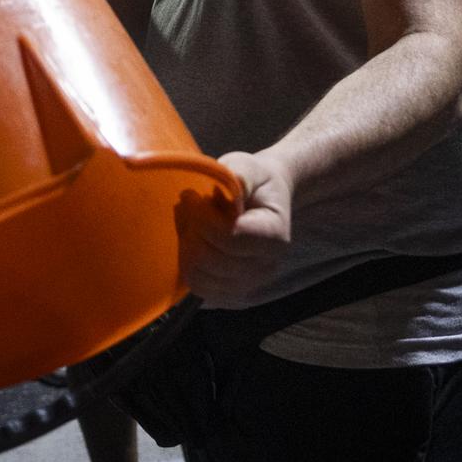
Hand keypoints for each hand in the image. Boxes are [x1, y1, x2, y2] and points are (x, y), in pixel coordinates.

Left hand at [177, 149, 292, 304]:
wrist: (264, 201)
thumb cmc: (254, 182)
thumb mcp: (250, 166)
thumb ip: (240, 175)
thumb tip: (226, 186)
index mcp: (274, 236)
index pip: (230, 238)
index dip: (203, 219)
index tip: (191, 196)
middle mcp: (266, 266)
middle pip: (212, 261)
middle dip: (192, 231)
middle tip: (188, 207)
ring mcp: (249, 285)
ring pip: (201, 278)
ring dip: (187, 248)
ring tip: (190, 224)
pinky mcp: (231, 295)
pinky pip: (199, 289)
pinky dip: (188, 266)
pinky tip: (194, 243)